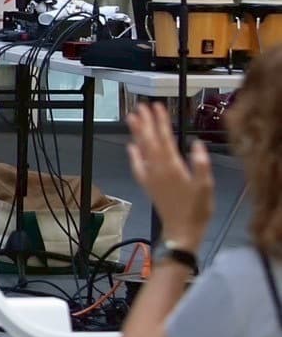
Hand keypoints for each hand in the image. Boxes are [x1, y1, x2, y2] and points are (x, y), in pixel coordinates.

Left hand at [126, 102, 212, 246]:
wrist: (181, 231)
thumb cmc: (197, 209)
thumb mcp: (206, 186)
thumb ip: (200, 164)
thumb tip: (196, 144)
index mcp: (172, 166)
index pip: (164, 138)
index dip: (160, 121)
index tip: (157, 106)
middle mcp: (157, 168)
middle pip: (149, 141)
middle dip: (145, 122)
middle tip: (140, 106)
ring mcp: (150, 176)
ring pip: (141, 150)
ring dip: (136, 133)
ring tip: (131, 118)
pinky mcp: (147, 185)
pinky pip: (137, 166)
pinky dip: (133, 154)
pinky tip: (130, 146)